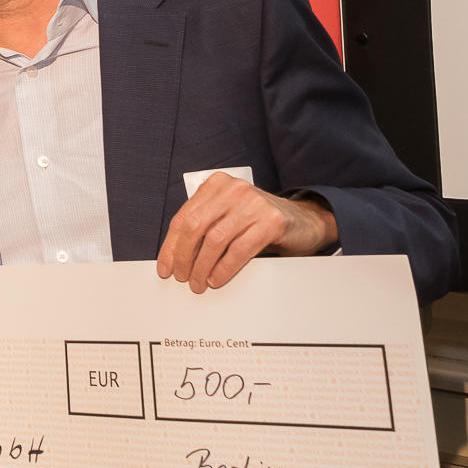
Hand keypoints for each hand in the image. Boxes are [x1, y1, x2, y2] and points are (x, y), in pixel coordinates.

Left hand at [157, 175, 337, 292]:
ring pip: (214, 240)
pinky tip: (216, 279)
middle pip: (194, 227)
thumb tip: (174, 257)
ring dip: (202, 267)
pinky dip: (223, 269)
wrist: (303, 221)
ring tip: (199, 282)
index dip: (171, 246)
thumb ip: (202, 227)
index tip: (165, 268)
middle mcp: (233, 189)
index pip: (183, 217)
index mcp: (216, 185)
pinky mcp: (271, 221)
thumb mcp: (225, 216)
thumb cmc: (256, 222)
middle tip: (182, 278)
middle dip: (184, 257)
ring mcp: (253, 203)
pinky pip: (238, 250)